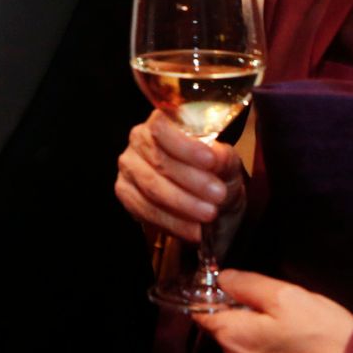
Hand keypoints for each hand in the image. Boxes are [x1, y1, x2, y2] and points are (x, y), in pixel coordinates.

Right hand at [114, 111, 245, 243]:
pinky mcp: (125, 193)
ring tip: (209, 214)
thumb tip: (215, 156)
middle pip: (158, 159)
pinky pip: (144, 210)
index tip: (210, 161)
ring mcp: (129, 167)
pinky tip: (193, 230)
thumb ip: (222, 157)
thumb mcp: (227, 164)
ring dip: (183, 203)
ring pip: (151, 187)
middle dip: (191, 180)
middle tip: (218, 195)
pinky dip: (172, 222)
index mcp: (162, 122)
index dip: (184, 145)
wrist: (210, 205)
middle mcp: (138, 140)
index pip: (162, 126)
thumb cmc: (216, 176)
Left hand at [196, 270, 352, 352]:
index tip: (235, 293)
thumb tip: (224, 279)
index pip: (203, 312)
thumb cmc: (329, 343)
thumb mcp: (291, 297)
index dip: (217, 298)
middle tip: (288, 322)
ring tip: (303, 348)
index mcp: (233, 338)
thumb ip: (249, 284)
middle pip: (230, 338)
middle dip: (251, 327)